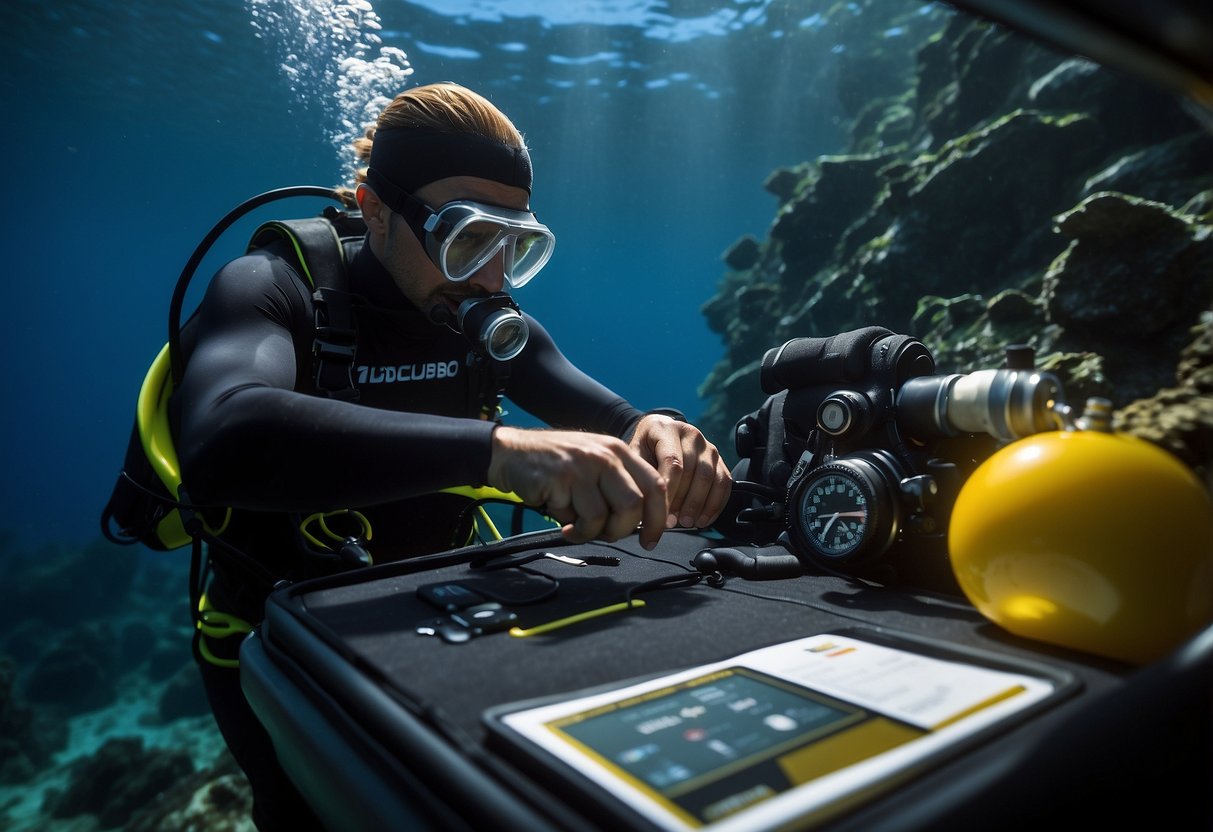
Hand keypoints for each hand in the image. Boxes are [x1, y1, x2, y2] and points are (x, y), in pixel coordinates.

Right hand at [488, 427, 669, 548]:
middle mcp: (607, 454)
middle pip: (636, 504)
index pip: (655, 484)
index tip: (651, 539)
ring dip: (593, 533)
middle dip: (623, 530)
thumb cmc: (555, 468)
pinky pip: (582, 520)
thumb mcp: (592, 468)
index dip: (659, 517)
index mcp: (619, 451)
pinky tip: (563, 523)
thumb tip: (641, 525)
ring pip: (608, 516)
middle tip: (605, 535)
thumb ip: (617, 489)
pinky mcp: (565, 478)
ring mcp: (586, 465)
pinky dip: (575, 531)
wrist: (511, 454)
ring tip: (576, 527)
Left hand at [628, 414, 731, 530]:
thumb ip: (639, 475)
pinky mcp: (718, 459)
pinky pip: (723, 482)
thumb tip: (642, 506)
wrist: (658, 436)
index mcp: (666, 429)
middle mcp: (691, 434)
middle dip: (682, 501)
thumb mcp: (634, 455)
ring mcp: (708, 446)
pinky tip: (703, 519)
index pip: (672, 461)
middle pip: (692, 471)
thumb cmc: (644, 449)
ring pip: (710, 478)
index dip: (668, 489)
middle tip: (671, 522)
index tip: (660, 512)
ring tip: (686, 523)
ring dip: (699, 505)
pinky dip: (715, 504)